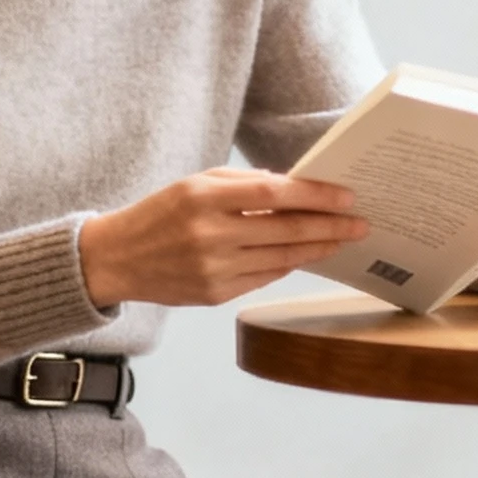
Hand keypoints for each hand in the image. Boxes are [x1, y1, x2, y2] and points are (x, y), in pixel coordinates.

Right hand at [79, 169, 367, 308]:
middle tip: (360, 224)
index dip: (316, 196)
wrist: (116, 259)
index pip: (275, 194)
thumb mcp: (194, 184)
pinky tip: (306, 254)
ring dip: (317, 248)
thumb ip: (242, 184)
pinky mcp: (215, 294)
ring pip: (282, 258)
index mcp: (204, 198)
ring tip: (341, 240)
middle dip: (330, 227)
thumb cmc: (160, 213)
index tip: (346, 197)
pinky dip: (288, 264)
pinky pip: (264, 277)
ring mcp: (214, 269)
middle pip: (286, 230)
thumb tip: (293, 188)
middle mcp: (211, 235)